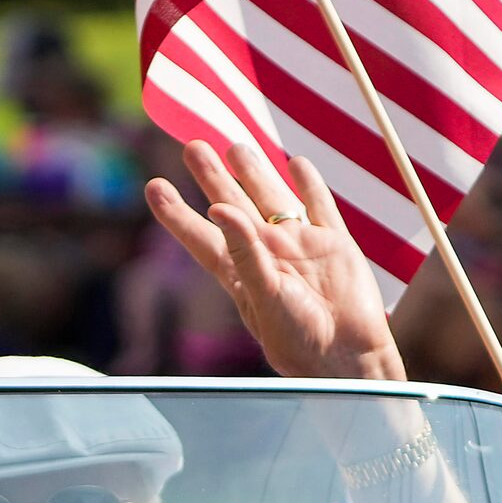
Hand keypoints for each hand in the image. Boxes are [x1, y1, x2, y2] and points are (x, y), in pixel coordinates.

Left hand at [144, 142, 405, 382]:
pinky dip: (309, 184)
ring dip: (255, 172)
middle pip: (234, 207)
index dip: (177, 213)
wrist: (348, 356)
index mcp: (241, 274)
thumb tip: (219, 208)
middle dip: (213, 178)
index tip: (153, 187)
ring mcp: (301, 247)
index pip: (201, 237)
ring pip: (273, 199)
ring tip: (235, 146)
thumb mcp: (264, 295)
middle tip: (192, 146)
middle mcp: (267, 255)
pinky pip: (319, 207)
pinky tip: (296, 163)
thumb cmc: (298, 337)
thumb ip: (244, 252)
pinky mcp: (335, 245)